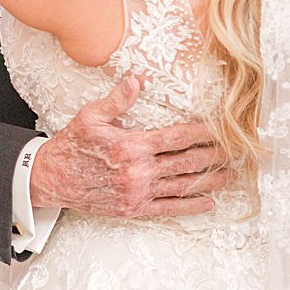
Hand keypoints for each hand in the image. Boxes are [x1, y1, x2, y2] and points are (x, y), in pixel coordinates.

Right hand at [29, 76, 238, 216]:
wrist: (52, 179)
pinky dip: (190, 206)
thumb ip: (118, 100)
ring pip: (183, 186)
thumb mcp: (91, 116)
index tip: (221, 129)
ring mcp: (138, 192)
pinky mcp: (134, 208)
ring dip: (210, 181)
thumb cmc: (71, 145)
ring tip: (231, 176)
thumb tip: (137, 80)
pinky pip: (168, 208)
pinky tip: (207, 202)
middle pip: (187, 162)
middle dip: (214, 156)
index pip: (176, 137)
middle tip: (237, 152)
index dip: (202, 133)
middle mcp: (138, 171)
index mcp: (131, 145)